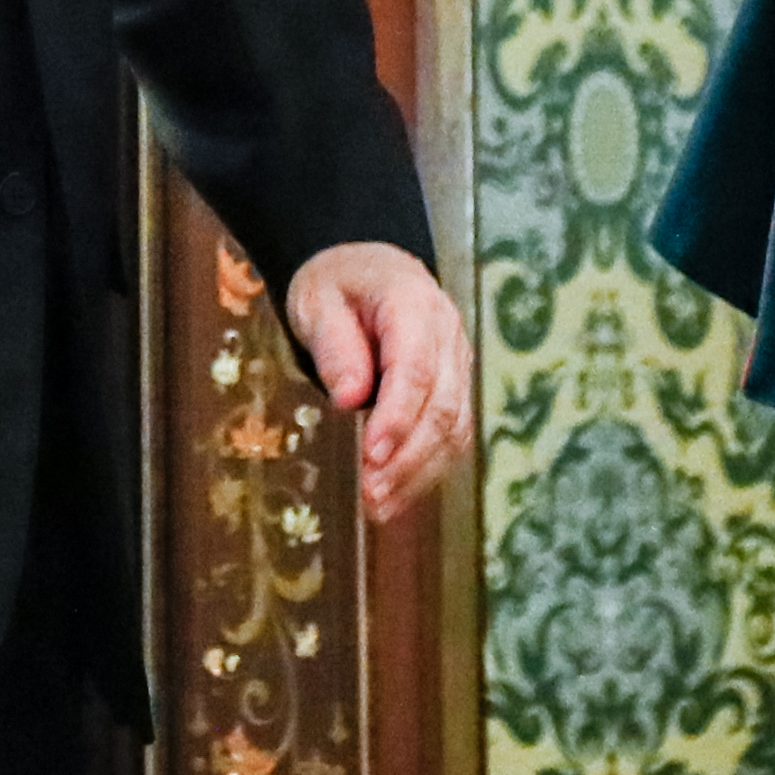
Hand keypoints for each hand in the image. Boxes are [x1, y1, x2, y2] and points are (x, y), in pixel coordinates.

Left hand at [286, 241, 470, 522]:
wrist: (364, 269)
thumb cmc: (335, 284)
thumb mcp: (317, 302)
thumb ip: (334, 346)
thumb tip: (350, 400)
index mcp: (413, 302)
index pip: (415, 369)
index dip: (397, 418)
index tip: (371, 457)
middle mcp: (448, 334)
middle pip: (442, 405)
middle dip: (408, 457)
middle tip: (370, 495)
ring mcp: (457, 362)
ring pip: (454, 427)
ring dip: (419, 472)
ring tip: (379, 506)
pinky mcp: (455, 387)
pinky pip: (452, 434)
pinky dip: (427, 468)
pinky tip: (396, 495)